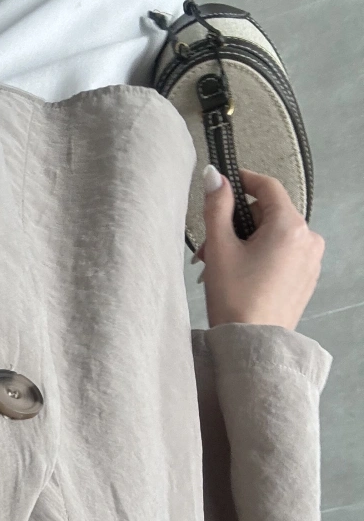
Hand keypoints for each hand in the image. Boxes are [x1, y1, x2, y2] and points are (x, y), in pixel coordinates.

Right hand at [195, 166, 324, 331]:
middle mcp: (309, 239)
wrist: (253, 345)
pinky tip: (240, 276)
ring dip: (247, 242)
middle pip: (270, 213)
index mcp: (290, 226)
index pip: (268, 187)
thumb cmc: (235, 297)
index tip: (223, 184)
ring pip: (275, 235)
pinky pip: (284, 254)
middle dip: (238, 224)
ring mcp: (311, 260)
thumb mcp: (219, 247)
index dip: (243, 180)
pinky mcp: (307, 278)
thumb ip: (217, 206)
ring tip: (220, 266)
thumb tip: (214, 175)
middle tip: (208, 247)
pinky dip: (262, 257)